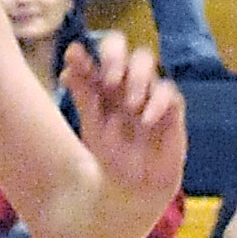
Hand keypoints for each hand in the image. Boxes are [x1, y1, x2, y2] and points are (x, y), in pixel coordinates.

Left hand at [60, 29, 184, 237]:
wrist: (134, 189)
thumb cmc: (111, 154)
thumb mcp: (93, 127)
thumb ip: (83, 97)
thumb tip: (66, 71)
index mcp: (103, 85)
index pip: (94, 59)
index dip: (85, 54)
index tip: (73, 56)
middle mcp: (125, 82)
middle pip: (123, 48)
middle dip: (115, 55)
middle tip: (110, 78)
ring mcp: (148, 93)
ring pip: (146, 62)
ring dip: (137, 77)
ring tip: (130, 105)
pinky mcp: (171, 108)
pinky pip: (169, 91)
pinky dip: (157, 102)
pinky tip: (147, 119)